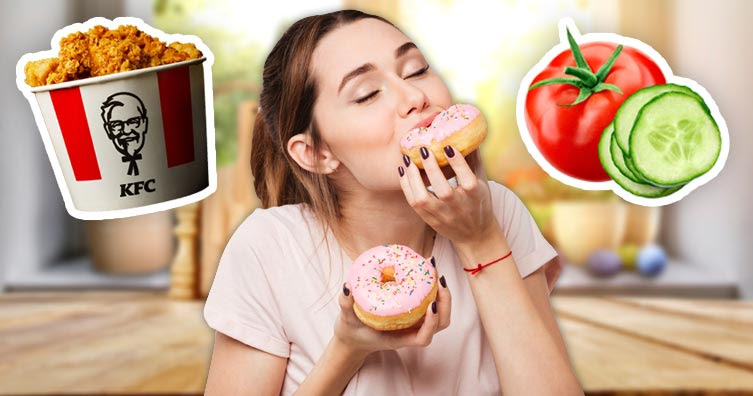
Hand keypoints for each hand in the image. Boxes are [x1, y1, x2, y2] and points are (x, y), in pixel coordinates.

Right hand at [334, 272, 450, 354]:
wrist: (353, 338)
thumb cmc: (352, 332)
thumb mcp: (346, 320)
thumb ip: (345, 304)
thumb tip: (347, 286)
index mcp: (398, 338)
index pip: (423, 338)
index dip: (432, 322)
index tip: (432, 304)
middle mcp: (410, 332)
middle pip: (440, 323)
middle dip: (445, 301)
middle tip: (438, 278)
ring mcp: (414, 323)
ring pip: (439, 312)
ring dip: (442, 292)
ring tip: (434, 270)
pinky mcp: (413, 313)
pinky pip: (429, 301)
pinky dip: (432, 287)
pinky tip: (424, 269)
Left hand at [398, 145, 496, 245]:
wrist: (475, 235)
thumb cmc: (479, 204)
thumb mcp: (482, 183)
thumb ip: (474, 161)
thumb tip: (469, 136)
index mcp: (474, 195)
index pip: (466, 179)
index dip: (457, 162)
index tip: (447, 146)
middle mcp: (458, 206)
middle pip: (443, 190)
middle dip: (432, 168)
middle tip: (423, 149)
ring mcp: (442, 215)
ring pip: (423, 199)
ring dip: (413, 178)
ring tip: (408, 160)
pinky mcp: (429, 220)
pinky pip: (414, 204)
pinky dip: (406, 187)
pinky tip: (403, 171)